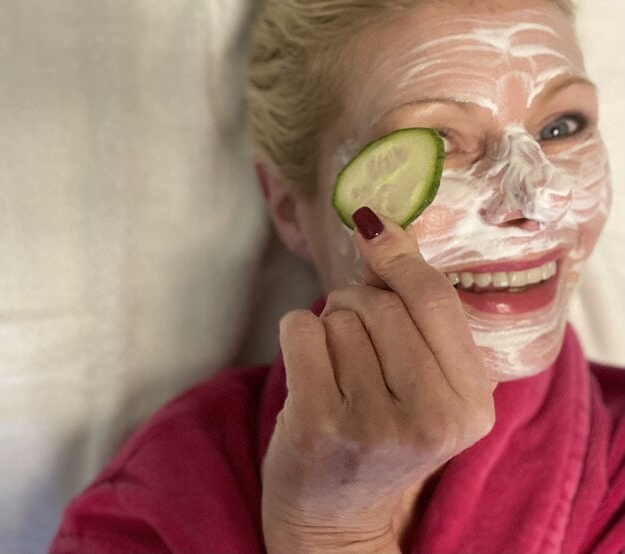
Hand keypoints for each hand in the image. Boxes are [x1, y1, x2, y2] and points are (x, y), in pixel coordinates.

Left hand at [261, 211, 495, 552]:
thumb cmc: (381, 442)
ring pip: (339, 315)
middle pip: (381, 302)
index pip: (435, 300)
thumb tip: (379, 226)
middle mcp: (430, 416)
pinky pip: (301, 328)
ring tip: (337, 373)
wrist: (338, 521)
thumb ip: (417, 316)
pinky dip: (298, 334)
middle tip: (353, 340)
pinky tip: (308, 374)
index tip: (376, 230)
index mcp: (471, 404)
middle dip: (357, 302)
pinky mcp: (320, 423)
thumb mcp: (426, 390)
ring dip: (330, 327)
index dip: (400, 258)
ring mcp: (374, 422)